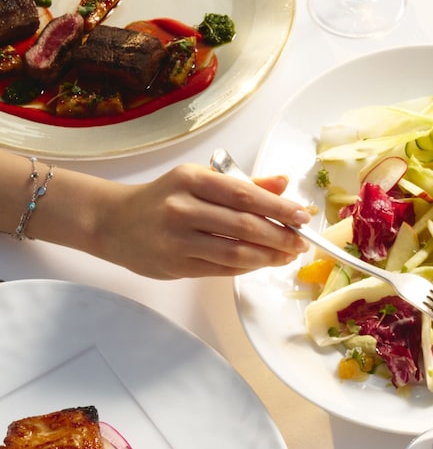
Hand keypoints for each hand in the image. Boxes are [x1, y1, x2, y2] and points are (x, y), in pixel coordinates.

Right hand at [95, 164, 310, 277]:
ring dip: (268, 256)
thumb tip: (283, 184)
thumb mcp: (199, 179)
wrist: (113, 222)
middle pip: (244, 225)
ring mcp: (177, 239)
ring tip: (287, 255)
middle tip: (301, 241)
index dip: (279, 207)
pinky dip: (247, 267)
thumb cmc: (162, 198)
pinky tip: (262, 262)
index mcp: (191, 179)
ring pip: (235, 251)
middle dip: (280, 235)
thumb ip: (242, 183)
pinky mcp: (175, 265)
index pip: (245, 194)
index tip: (302, 215)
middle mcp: (182, 207)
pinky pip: (221, 269)